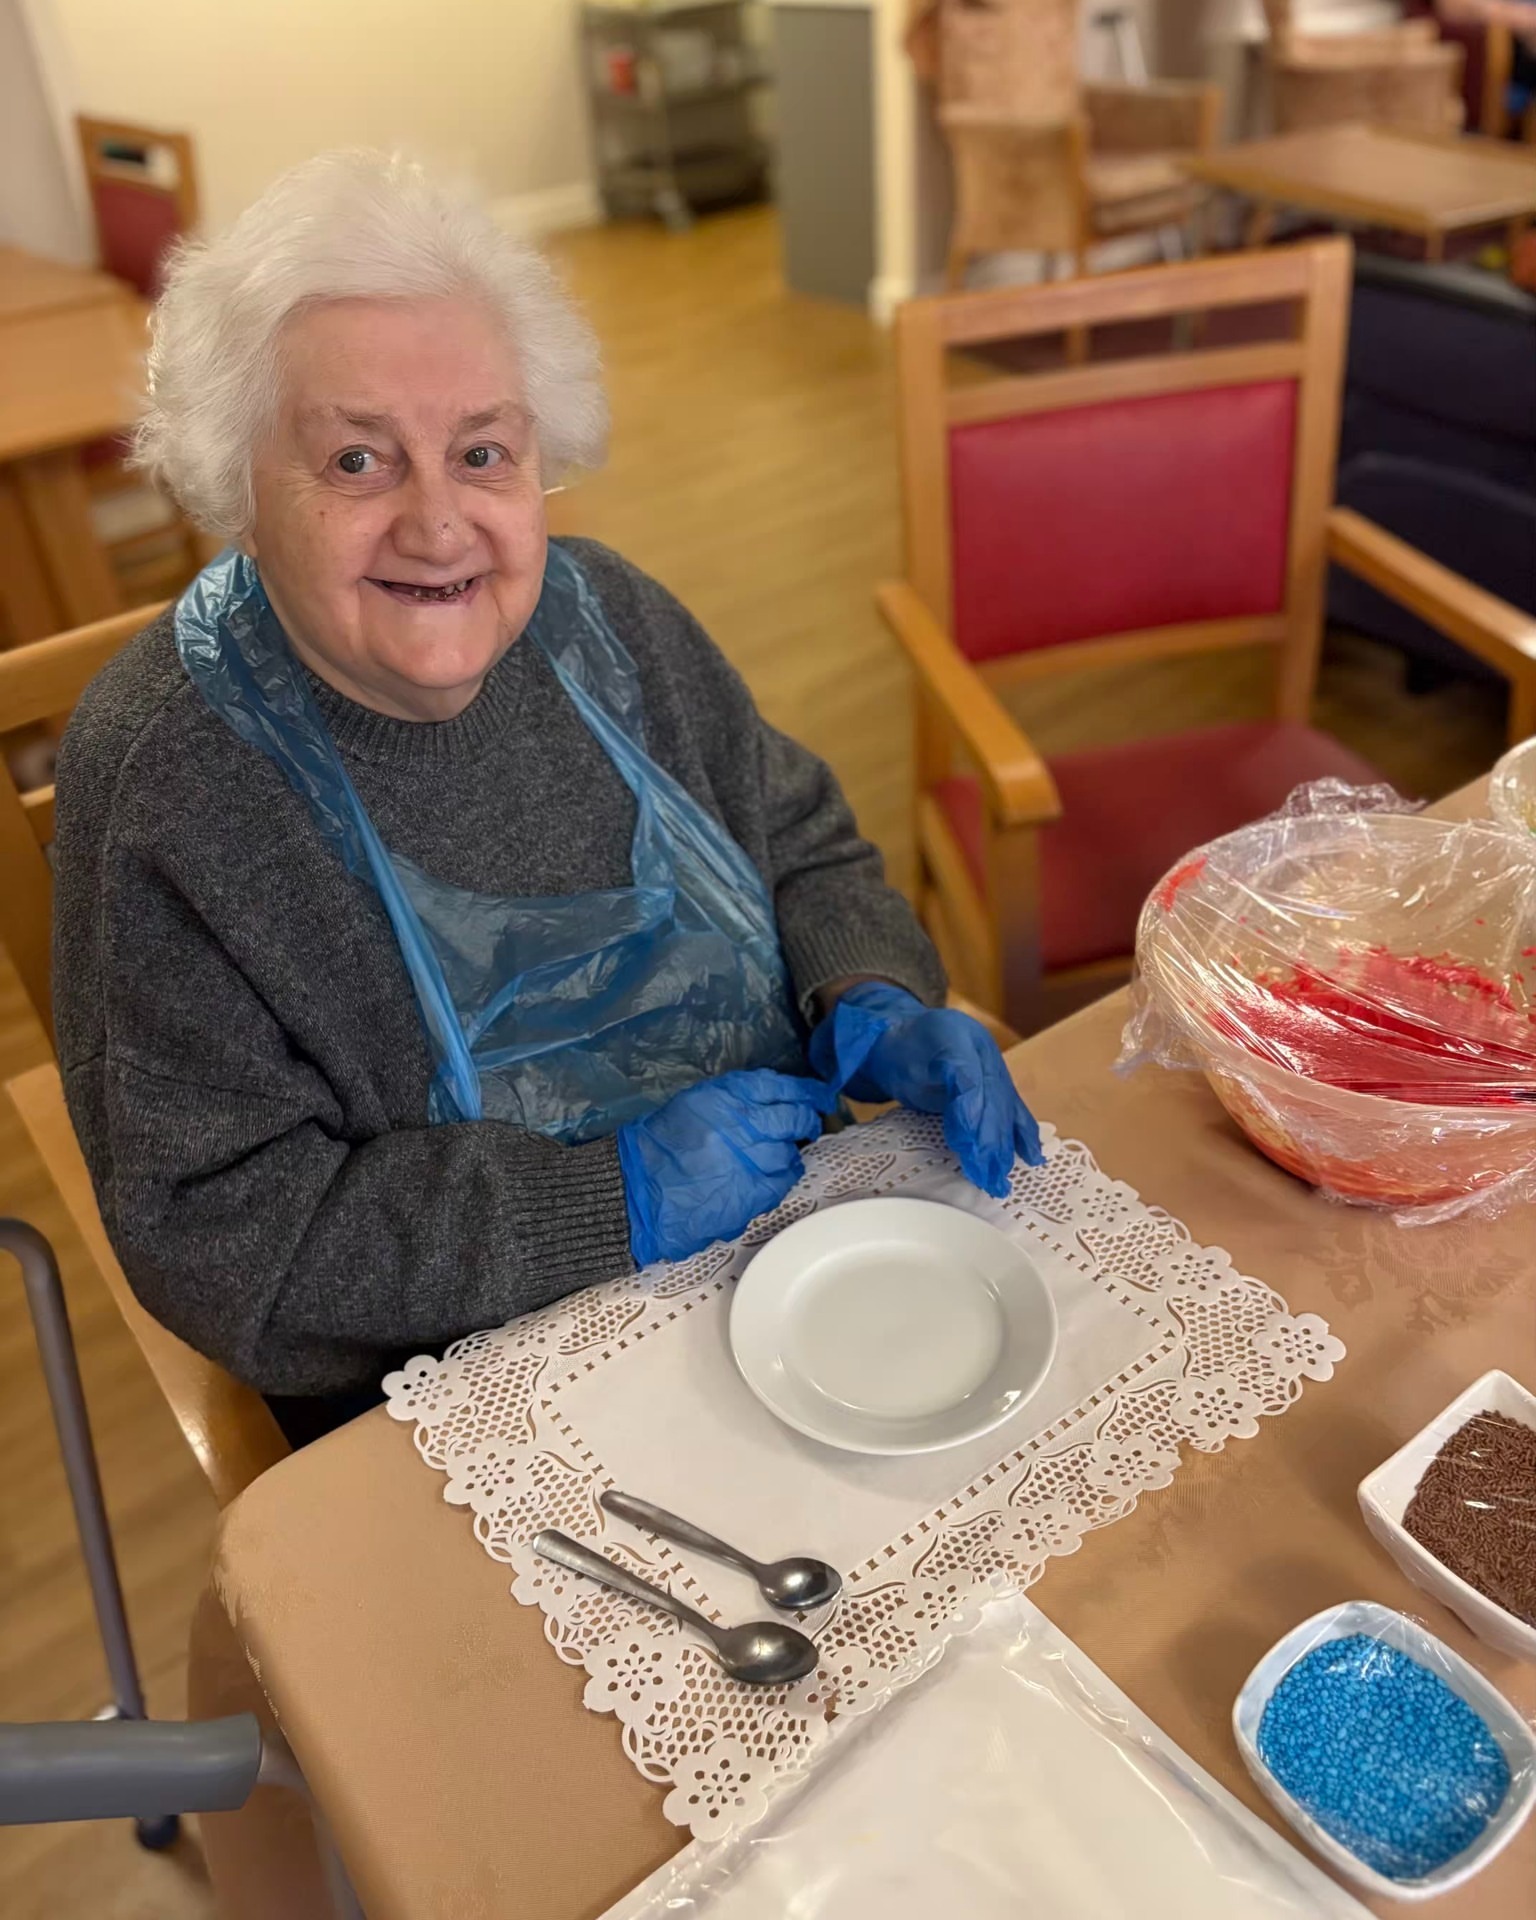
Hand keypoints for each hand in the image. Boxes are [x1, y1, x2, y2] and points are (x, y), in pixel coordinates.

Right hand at [617, 1070, 839, 1266]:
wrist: (637, 1190)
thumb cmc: (659, 1147)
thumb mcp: (694, 1105)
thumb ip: (732, 1100)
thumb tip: (770, 1101)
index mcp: (725, 1097)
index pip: (780, 1086)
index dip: (806, 1091)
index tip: (819, 1095)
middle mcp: (742, 1124)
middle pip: (794, 1117)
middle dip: (805, 1120)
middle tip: (808, 1124)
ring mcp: (749, 1160)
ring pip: (790, 1152)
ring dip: (788, 1154)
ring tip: (776, 1156)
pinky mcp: (750, 1193)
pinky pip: (781, 1182)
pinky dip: (781, 1179)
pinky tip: (772, 1178)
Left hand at [808, 982, 1042, 1197]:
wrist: (901, 1035)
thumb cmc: (897, 1052)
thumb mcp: (897, 1059)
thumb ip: (921, 1086)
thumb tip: (960, 1130)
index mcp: (955, 1035)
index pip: (969, 1079)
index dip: (971, 1115)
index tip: (969, 1148)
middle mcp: (981, 1050)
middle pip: (992, 1099)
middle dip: (990, 1141)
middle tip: (986, 1177)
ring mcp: (992, 1065)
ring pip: (1004, 1108)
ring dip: (1004, 1146)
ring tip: (1000, 1179)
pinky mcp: (997, 1085)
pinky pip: (1012, 1109)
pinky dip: (1022, 1133)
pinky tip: (1032, 1156)